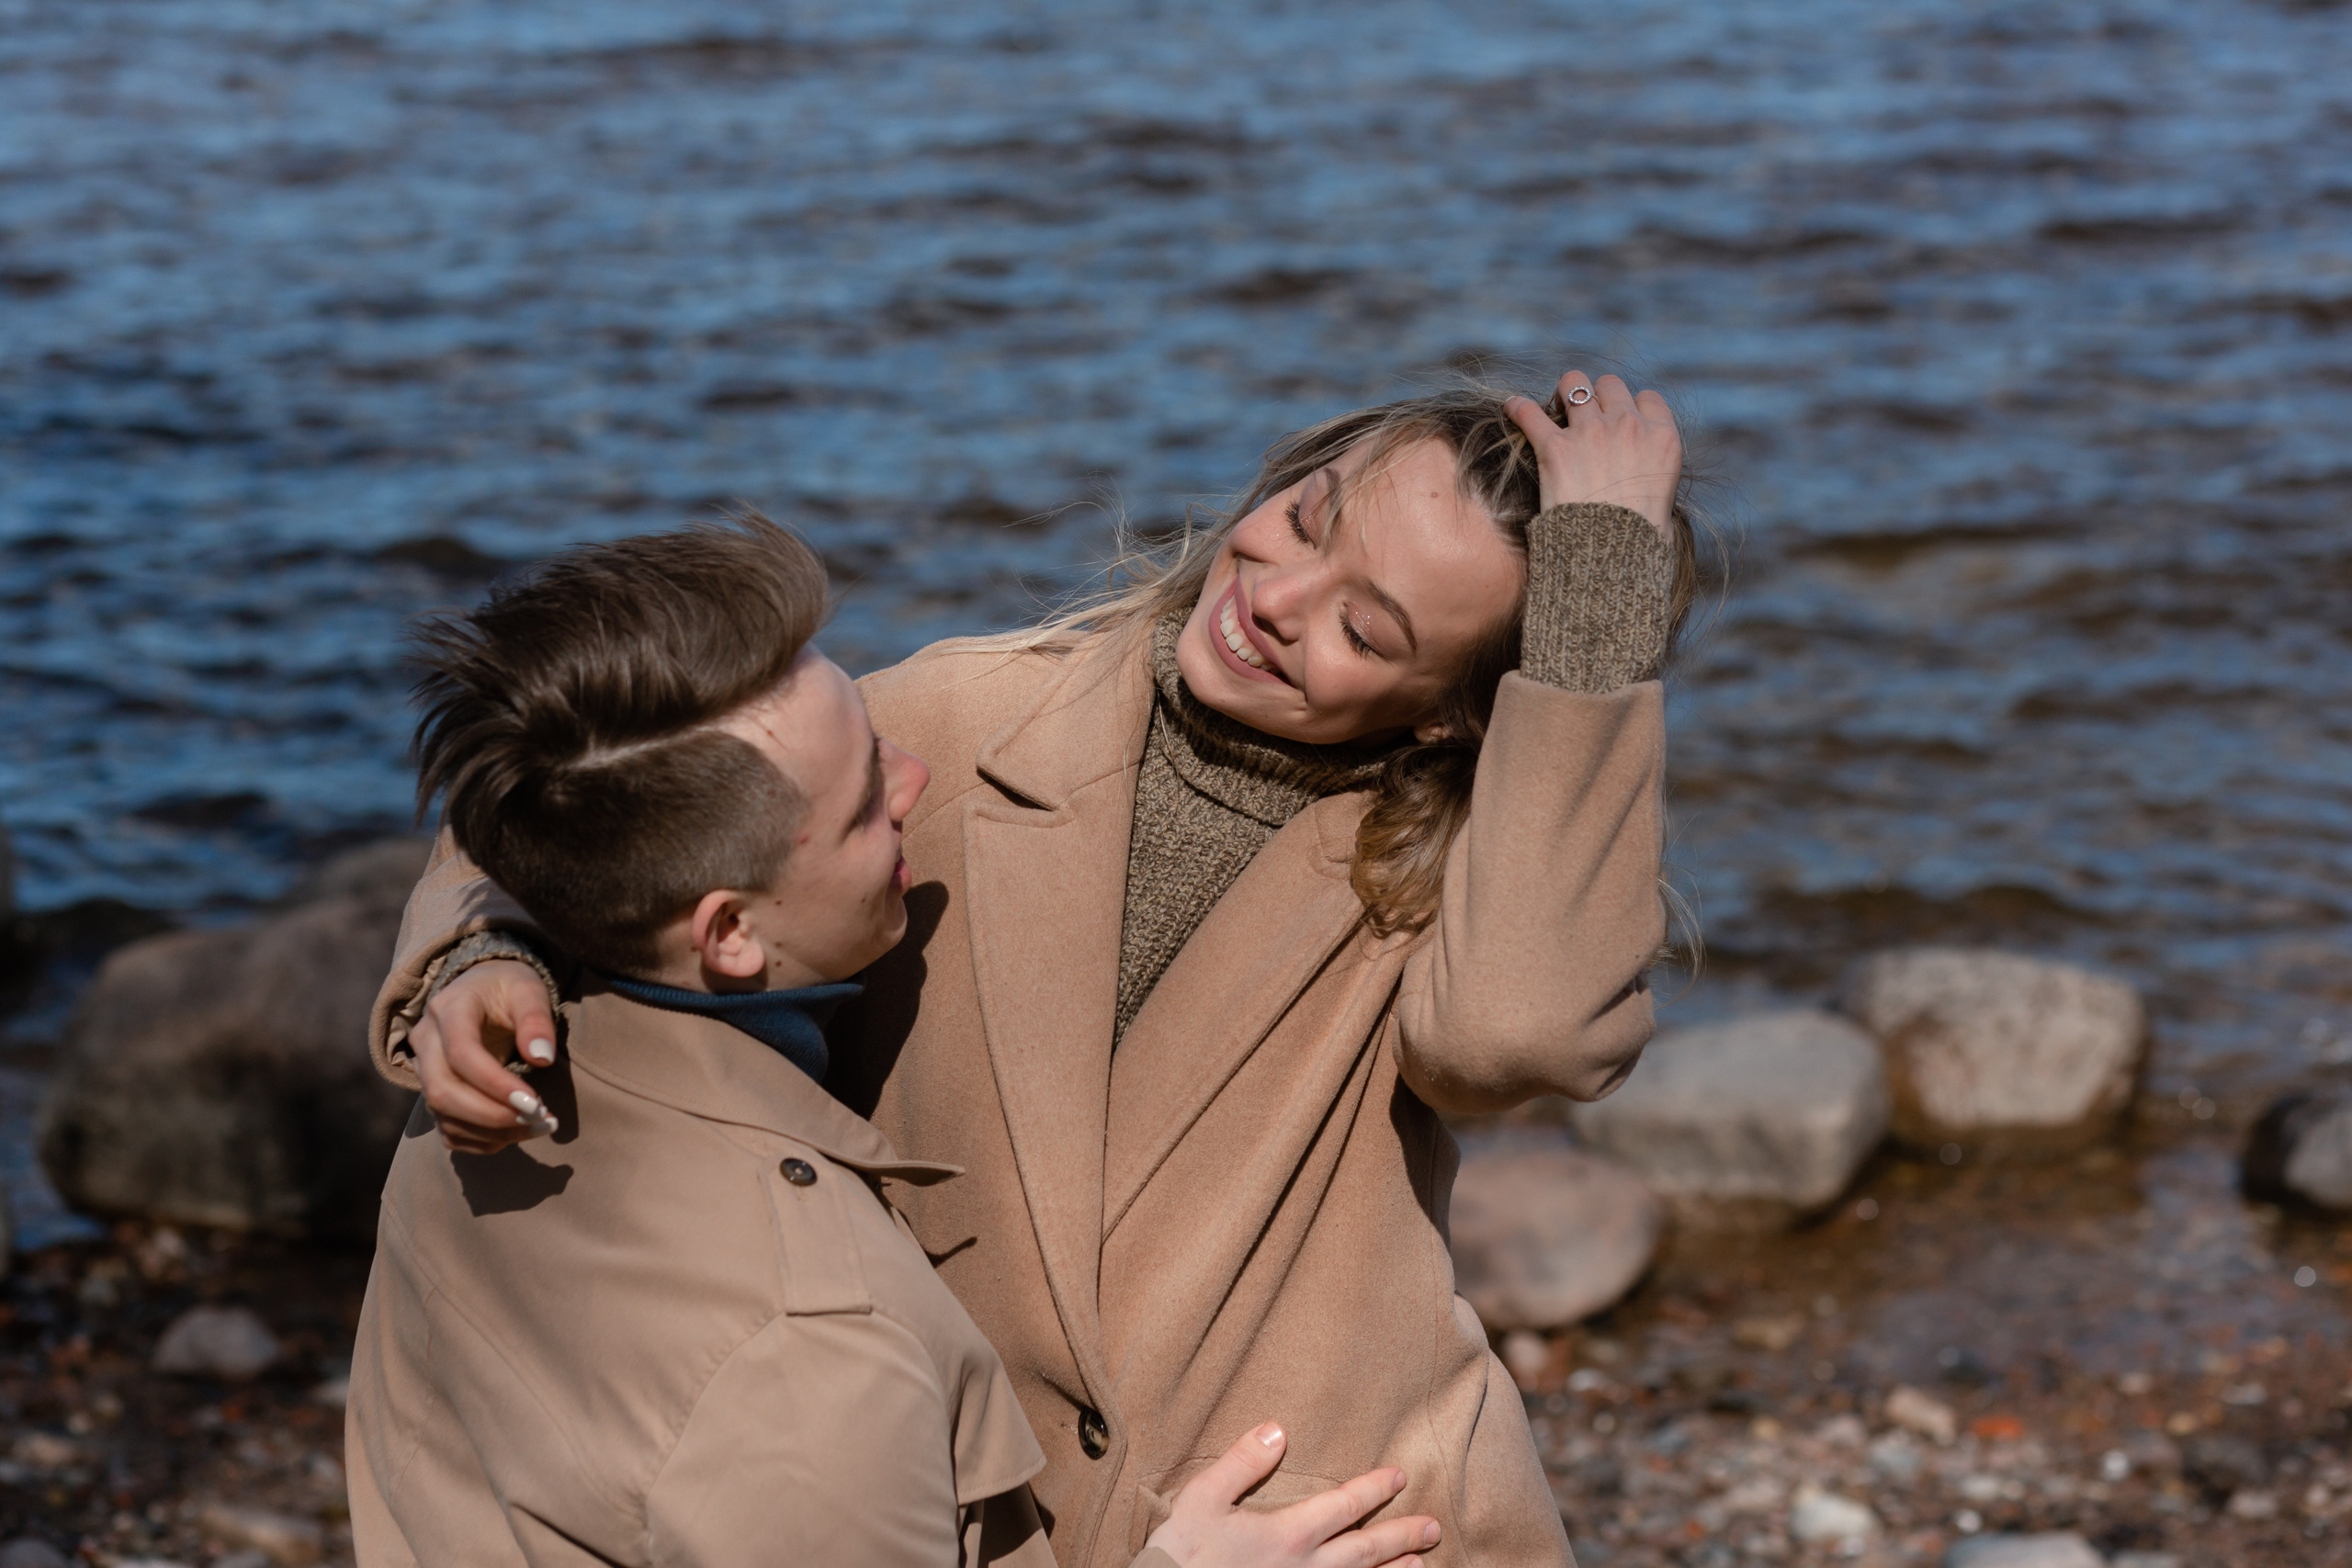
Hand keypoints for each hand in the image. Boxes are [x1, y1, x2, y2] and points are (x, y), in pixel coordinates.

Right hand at [412, 959, 560, 1152]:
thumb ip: (536, 1019)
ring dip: (493, 1131)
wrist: (480, 989)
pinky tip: (517, 1132)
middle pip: (442, 1091)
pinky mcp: (434, 1092)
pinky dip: (483, 1140)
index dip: (495, 1084)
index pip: (461, 1053)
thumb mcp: (528, 990)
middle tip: (540, 1119)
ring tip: (540, 1126)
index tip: (534, 1103)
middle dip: (491, 1115)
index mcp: (449, 1009)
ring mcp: (424, 1070)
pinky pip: (448, 1130)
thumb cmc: (507, 988)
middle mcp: (426, 1041)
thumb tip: (542, 1058)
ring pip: (443, 1115)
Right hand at [1144, 1424, 1439, 1567]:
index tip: (1399, 1476)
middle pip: (1365, 1550)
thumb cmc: (1183, 1551)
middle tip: (1433, 1527)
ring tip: (1421, 1564)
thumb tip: (1278, 1430)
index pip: (1343, 1507)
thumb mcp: (1204, 1496)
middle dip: (1401, 1535)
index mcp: (1288, 1534)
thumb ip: (1243, 1462)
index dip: (1373, 1490)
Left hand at [1504, 370, 1681, 539]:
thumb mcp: (1666, 509)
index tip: (1619, 418)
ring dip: (1563, 394)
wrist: (1610, 559)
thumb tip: (1653, 508)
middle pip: (1610, 385)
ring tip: (1555, 407)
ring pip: (1574, 384)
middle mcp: (1628, 426)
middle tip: (1584, 414)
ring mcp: (1591, 433)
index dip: (1632, 406)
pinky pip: (1530, 412)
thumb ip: (1656, 489)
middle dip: (1597, 396)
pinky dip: (1519, 408)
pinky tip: (1513, 409)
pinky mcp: (1555, 447)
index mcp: (1663, 438)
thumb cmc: (1640, 545)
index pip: (1648, 398)